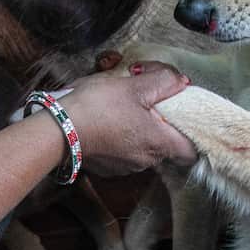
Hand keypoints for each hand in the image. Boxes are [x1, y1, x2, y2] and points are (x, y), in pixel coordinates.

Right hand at [58, 61, 196, 175]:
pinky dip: (120, 140)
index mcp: (159, 143)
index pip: (192, 151)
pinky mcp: (107, 168)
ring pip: (144, 150)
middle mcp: (146, 161)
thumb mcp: (133, 85)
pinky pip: (123, 154)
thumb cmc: (98, 107)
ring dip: (139, 132)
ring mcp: (125, 167)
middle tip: (149, 104)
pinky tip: (107, 124)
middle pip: (167, 147)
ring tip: (124, 110)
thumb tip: (181, 82)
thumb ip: (163, 81)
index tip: (183, 116)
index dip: (192, 134)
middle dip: (161, 126)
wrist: (58, 129)